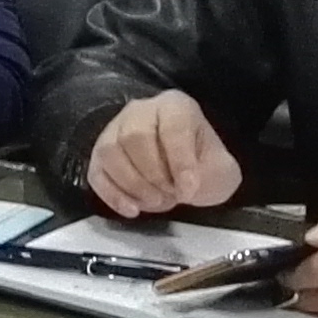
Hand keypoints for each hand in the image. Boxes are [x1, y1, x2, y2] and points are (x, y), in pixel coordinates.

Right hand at [86, 90, 242, 217]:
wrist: (183, 173)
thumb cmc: (202, 165)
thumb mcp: (221, 169)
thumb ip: (212, 173)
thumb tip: (186, 185)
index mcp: (175, 107)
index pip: (172, 127)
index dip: (180, 162)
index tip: (189, 191)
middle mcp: (140, 111)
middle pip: (134, 137)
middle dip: (154, 174)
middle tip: (171, 195)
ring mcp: (114, 131)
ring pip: (110, 152)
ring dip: (132, 185)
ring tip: (155, 201)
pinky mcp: (99, 156)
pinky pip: (96, 173)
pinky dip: (112, 195)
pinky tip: (132, 210)